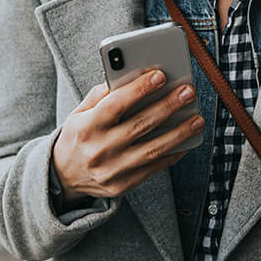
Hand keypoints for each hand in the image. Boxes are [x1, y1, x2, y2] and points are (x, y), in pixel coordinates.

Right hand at [51, 70, 203, 202]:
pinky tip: (187, 141)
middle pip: (139, 125)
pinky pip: (153, 169)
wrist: (63, 177)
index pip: (114, 105)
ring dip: (178, 133)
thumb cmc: (78, 136)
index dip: (138, 90)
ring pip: (151, 150)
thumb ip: (101, 95)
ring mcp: (111, 170)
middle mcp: (98, 150)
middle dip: (167, 107)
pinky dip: (172, 154)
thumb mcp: (79, 113)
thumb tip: (129, 76)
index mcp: (86, 127)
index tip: (160, 75)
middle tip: (188, 92)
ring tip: (197, 119)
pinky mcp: (122, 185)